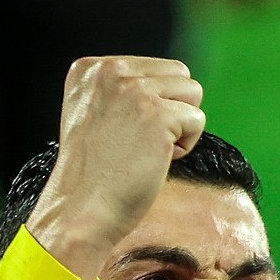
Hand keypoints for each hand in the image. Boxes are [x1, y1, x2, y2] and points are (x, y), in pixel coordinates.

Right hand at [26, 56, 205, 279]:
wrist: (81, 210)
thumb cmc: (93, 176)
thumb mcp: (96, 116)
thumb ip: (122, 93)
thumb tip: (172, 86)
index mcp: (91, 69)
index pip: (154, 68)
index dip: (153, 107)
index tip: (124, 135)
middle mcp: (111, 71)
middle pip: (179, 74)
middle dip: (173, 111)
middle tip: (141, 145)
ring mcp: (134, 90)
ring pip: (193, 93)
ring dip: (180, 127)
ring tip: (148, 151)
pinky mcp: (157, 115)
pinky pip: (197, 120)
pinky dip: (185, 147)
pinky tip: (155, 162)